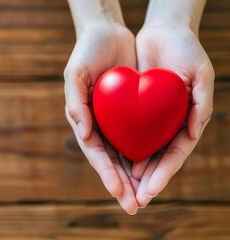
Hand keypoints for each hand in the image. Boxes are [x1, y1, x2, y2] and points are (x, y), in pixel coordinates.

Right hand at [64, 22, 138, 213]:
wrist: (107, 32)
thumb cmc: (86, 53)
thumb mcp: (75, 75)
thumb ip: (76, 105)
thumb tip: (83, 136)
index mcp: (84, 120)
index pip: (96, 153)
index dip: (106, 174)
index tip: (118, 191)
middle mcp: (100, 125)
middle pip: (112, 161)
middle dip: (122, 185)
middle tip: (134, 207)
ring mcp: (116, 120)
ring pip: (127, 154)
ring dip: (136, 177)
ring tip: (146, 198)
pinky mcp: (132, 112)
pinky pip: (141, 136)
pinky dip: (148, 154)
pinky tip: (156, 169)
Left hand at [134, 23, 213, 206]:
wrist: (162, 31)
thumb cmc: (186, 49)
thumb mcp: (201, 74)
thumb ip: (202, 104)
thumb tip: (190, 135)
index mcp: (185, 122)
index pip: (173, 155)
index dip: (163, 174)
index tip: (151, 191)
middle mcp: (166, 125)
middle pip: (155, 160)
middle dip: (144, 183)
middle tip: (133, 203)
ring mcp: (148, 119)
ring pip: (138, 151)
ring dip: (130, 172)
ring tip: (121, 191)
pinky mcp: (131, 110)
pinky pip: (124, 132)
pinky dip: (119, 149)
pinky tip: (111, 162)